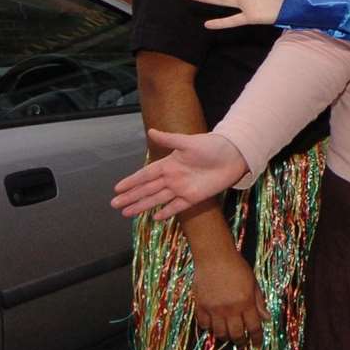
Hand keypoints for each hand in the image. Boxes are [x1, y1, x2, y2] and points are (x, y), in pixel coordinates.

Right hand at [111, 131, 249, 219]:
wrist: (235, 155)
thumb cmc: (212, 145)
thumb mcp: (189, 142)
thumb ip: (169, 139)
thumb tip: (150, 131)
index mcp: (169, 164)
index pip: (145, 175)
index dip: (132, 181)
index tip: (117, 189)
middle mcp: (172, 178)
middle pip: (147, 189)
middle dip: (131, 197)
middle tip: (115, 205)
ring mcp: (182, 188)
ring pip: (157, 199)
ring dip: (142, 206)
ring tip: (126, 213)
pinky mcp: (194, 197)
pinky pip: (176, 206)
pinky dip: (166, 212)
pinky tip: (154, 218)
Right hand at [191, 248, 268, 345]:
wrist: (214, 257)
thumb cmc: (237, 267)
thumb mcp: (253, 283)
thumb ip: (259, 302)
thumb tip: (266, 319)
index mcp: (246, 302)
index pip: (254, 327)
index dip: (257, 338)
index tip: (257, 344)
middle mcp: (230, 309)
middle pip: (236, 334)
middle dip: (241, 341)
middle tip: (243, 342)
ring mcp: (214, 309)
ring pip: (219, 333)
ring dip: (226, 336)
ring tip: (229, 334)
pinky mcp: (200, 306)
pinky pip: (204, 325)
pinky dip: (210, 328)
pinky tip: (214, 325)